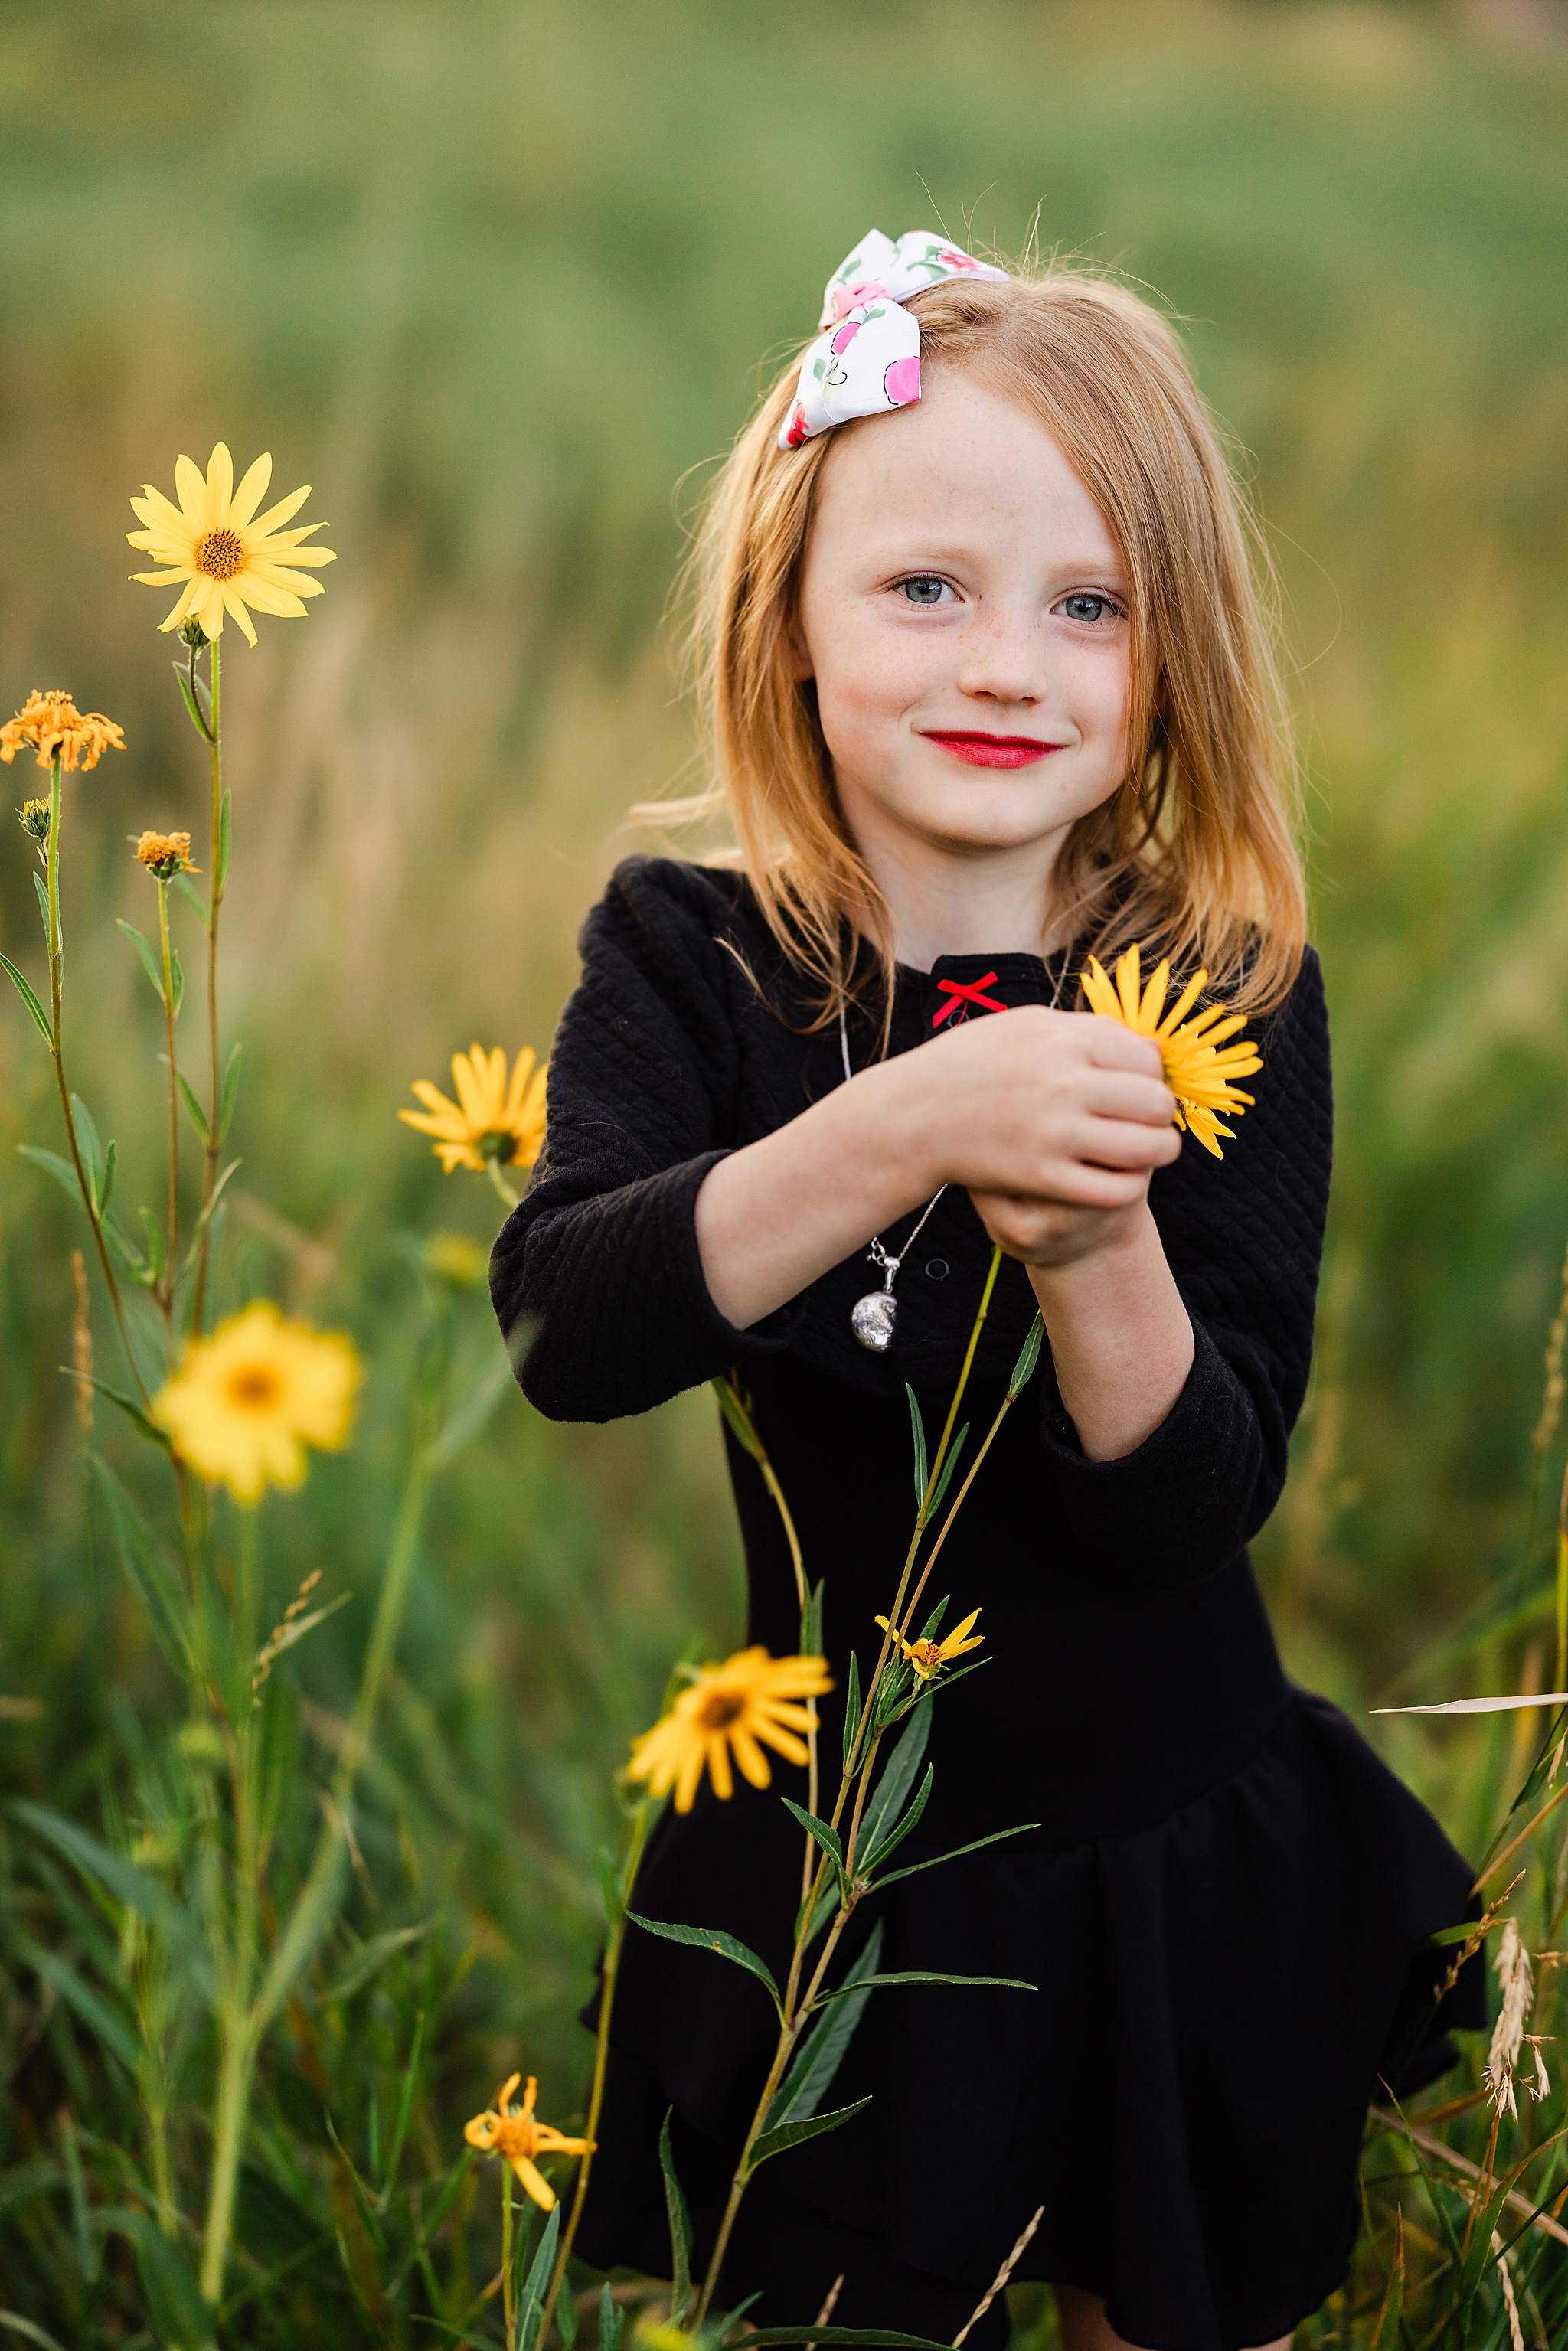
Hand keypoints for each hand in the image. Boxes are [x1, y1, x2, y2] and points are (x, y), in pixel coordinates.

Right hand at [916, 1007, 1178, 1265]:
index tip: (1142, 1087)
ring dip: (1158, 1151)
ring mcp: (1053, 1133)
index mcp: (1062, 1039)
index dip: (1154, 1076)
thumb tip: (1150, 1049)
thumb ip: (1086, 1031)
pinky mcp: (1042, 1177)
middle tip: (1149, 1122)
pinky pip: (1116, 1189)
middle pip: (1155, 1103)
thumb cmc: (969, 1064)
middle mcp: (1063, 1082)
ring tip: (1147, 1150)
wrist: (914, 1116)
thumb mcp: (1025, 1025)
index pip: (1147, 1059)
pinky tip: (1117, 1177)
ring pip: (1148, 1148)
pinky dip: (1130, 1186)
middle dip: (1161, 1115)